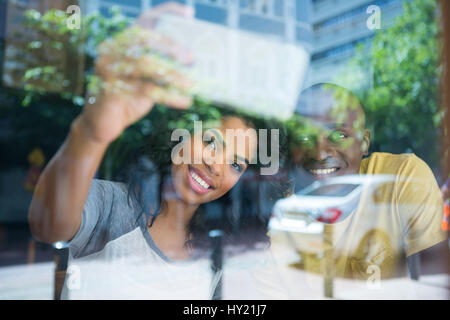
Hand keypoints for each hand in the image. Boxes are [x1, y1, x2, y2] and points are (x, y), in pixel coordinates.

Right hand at [79, 2, 193, 143]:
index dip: (166, 13)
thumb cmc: (129, 99)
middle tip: (191, 58)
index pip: (144, 21)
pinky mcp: (109, 89)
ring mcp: (107, 69)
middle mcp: (111, 50)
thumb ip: (162, 68)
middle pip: (144, 39)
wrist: (102, 125)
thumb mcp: (147, 80)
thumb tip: (193, 62)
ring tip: (190, 85)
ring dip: (172, 74)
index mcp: (121, 43)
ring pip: (145, 64)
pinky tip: (183, 100)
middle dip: (171, 46)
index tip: (189, 15)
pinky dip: (168, 95)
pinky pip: (144, 89)